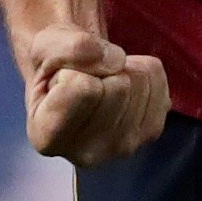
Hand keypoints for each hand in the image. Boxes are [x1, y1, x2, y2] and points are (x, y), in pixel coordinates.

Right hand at [19, 23, 170, 165]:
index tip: (61, 77)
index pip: (84, 90)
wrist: (70, 79)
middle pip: (119, 86)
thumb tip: (117, 60)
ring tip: (99, 80)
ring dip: (120, 66)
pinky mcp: (150, 132)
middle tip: (84, 76)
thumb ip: (71, 48)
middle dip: (101, 67)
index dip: (74, 68)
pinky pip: (157, 77)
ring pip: (140, 80)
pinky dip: (140, 67)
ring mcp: (123, 147)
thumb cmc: (50, 68)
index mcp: (48, 138)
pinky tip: (119, 82)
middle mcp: (87, 154)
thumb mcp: (44, 47)